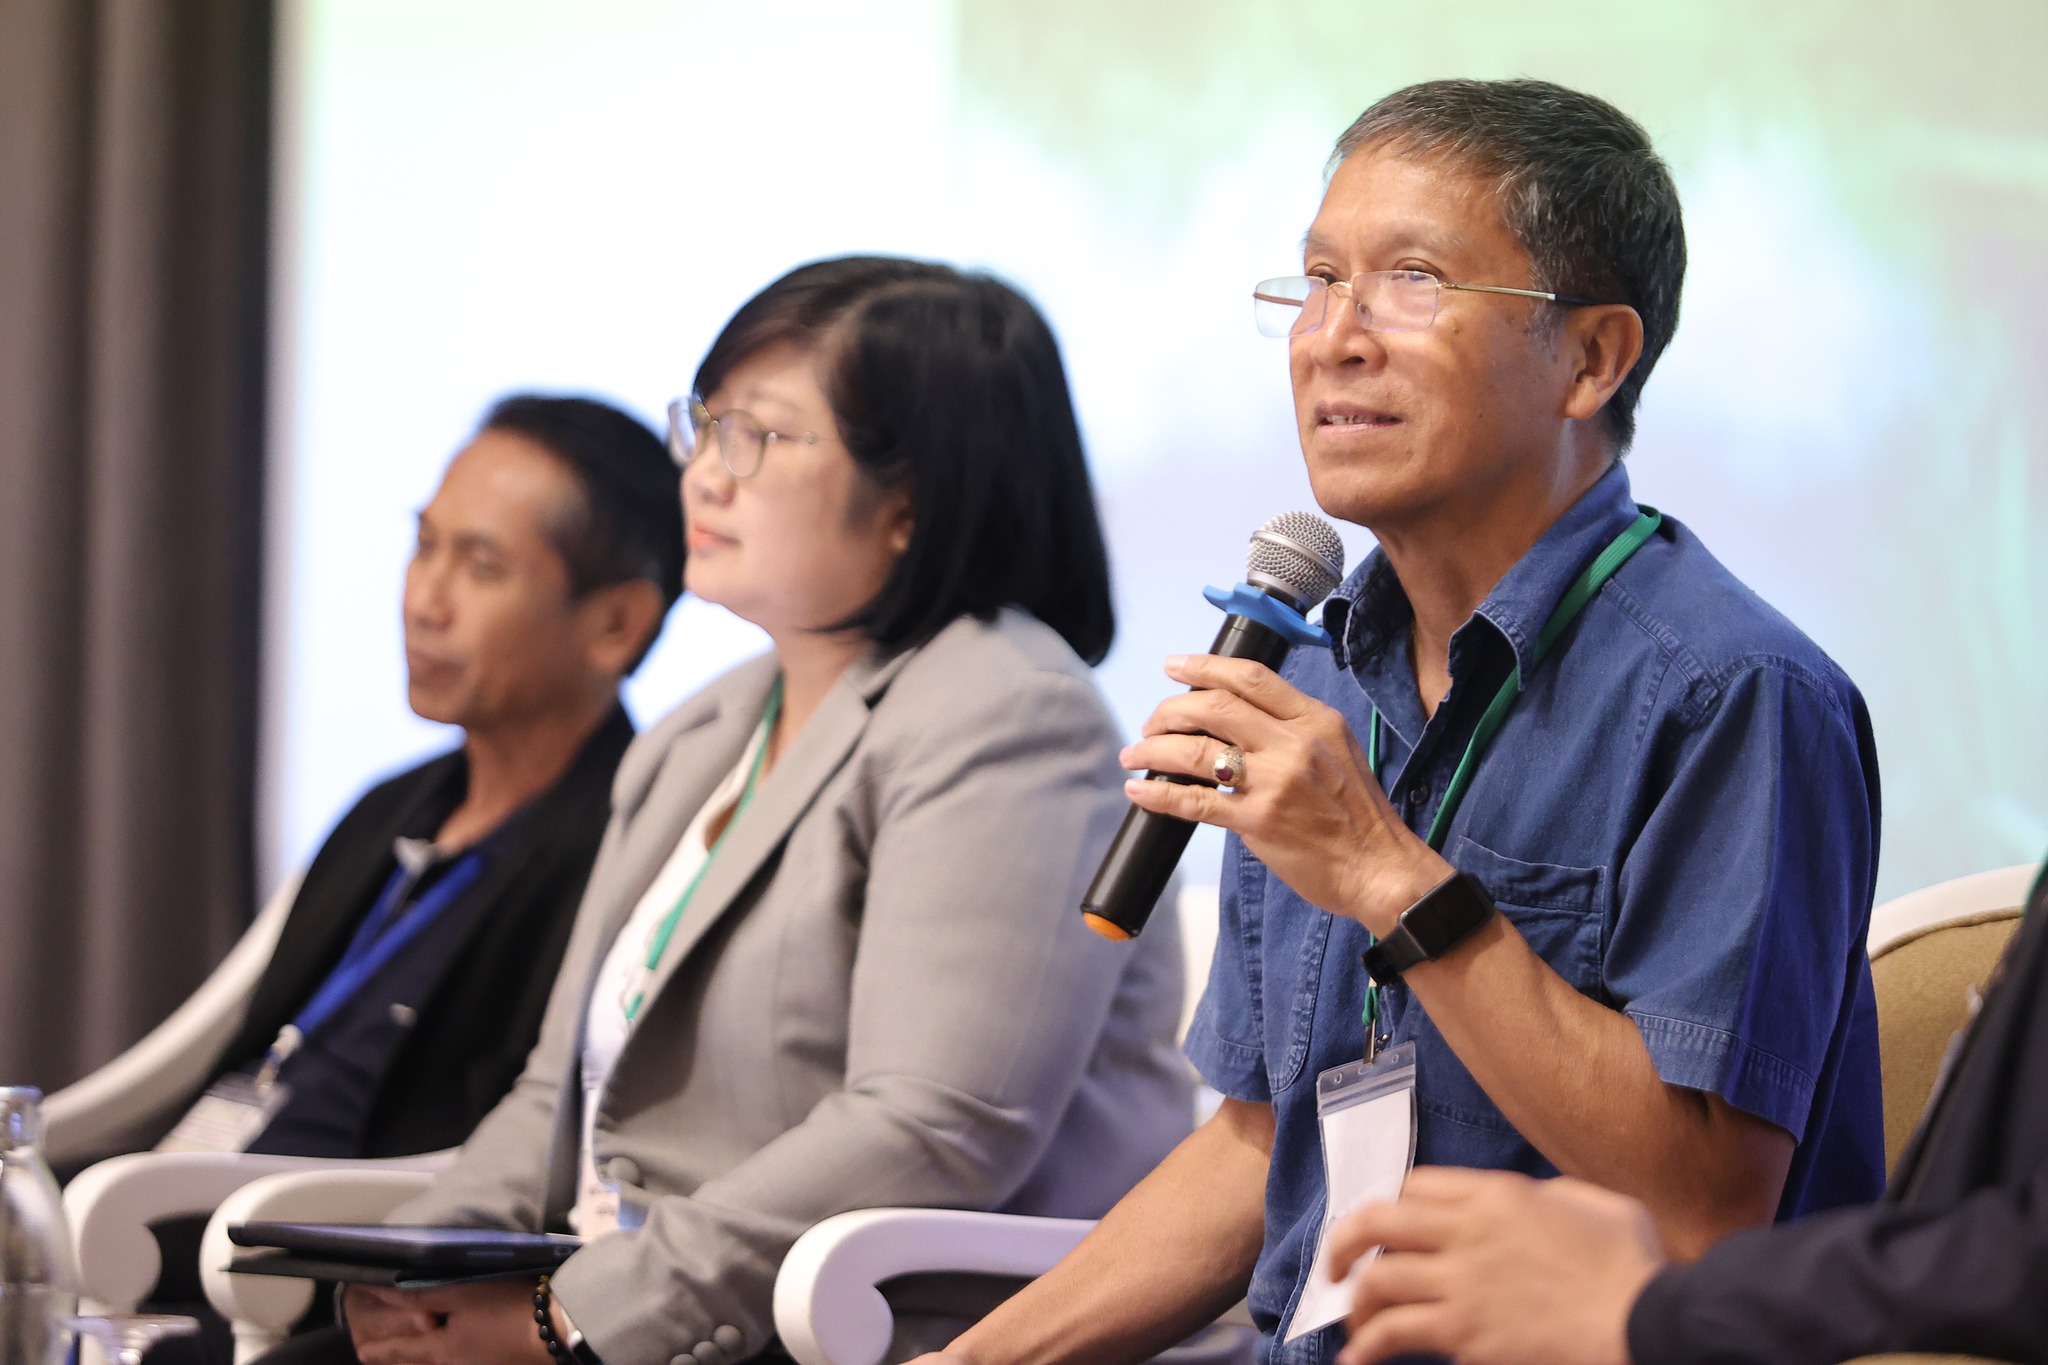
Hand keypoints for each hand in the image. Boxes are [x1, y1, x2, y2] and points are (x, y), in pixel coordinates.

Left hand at [345, 1279, 554, 1364]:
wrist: (557, 1329)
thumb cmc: (507, 1308)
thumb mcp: (460, 1294)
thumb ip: (420, 1294)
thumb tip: (386, 1292)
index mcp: (441, 1351)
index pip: (400, 1351)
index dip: (379, 1348)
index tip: (361, 1351)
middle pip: (422, 1363)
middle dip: (402, 1358)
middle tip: (381, 1355)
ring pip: (443, 1362)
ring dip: (427, 1356)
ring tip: (419, 1350)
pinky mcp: (499, 1362)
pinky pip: (465, 1361)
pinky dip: (452, 1354)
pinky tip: (459, 1346)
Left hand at [1120, 654, 1446, 933]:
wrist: (1381, 868)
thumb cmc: (1357, 815)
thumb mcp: (1337, 751)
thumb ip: (1292, 730)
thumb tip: (1233, 719)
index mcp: (1316, 720)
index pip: (1251, 678)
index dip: (1204, 667)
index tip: (1173, 666)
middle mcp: (1294, 744)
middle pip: (1215, 707)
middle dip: (1171, 710)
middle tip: (1152, 723)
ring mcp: (1275, 782)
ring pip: (1195, 750)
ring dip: (1154, 749)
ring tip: (1135, 755)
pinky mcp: (1259, 821)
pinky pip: (1194, 801)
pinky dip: (1159, 794)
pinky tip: (1140, 792)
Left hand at [1328, 1168, 1664, 1364]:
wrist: (1645, 1323)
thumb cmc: (1632, 1267)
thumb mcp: (1593, 1203)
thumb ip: (1553, 1194)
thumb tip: (1534, 1202)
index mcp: (1497, 1195)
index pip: (1417, 1186)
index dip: (1395, 1204)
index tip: (1388, 1228)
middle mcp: (1466, 1231)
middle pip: (1377, 1222)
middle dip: (1345, 1242)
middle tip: (1337, 1267)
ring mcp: (1461, 1282)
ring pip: (1377, 1281)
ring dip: (1355, 1302)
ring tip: (1353, 1322)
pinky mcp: (1463, 1333)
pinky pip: (1393, 1334)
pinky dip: (1366, 1346)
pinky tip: (1356, 1359)